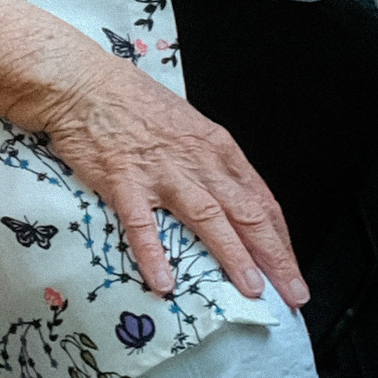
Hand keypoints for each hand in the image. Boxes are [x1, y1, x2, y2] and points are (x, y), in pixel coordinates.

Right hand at [30, 40, 306, 310]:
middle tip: (292, 293)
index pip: (261, 201)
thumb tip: (231, 204)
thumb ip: (209, 165)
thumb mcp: (187, 129)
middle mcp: (199, 161)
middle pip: (247, 214)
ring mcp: (163, 173)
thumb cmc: (133, 103)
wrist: (84, 84)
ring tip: (251, 289)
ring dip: (233, 256)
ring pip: (209, 219)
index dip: (281, 240)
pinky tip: (164, 281)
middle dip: (274, 257)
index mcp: (218, 148)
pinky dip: (154, 254)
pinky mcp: (124, 181)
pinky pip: (142, 224)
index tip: (291, 271)